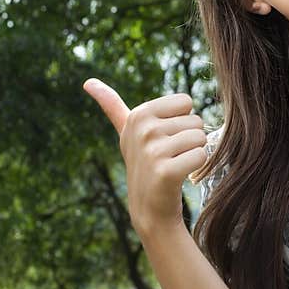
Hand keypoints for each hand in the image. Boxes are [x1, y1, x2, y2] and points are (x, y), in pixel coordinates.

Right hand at [82, 79, 206, 235]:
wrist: (149, 207)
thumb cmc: (144, 162)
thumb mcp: (126, 131)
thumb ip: (111, 104)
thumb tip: (87, 82)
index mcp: (138, 114)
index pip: (186, 102)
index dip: (181, 120)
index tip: (164, 137)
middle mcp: (143, 129)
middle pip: (196, 120)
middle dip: (188, 139)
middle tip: (170, 156)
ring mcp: (152, 150)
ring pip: (200, 138)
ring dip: (194, 152)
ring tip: (174, 164)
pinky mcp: (166, 171)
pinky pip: (201, 155)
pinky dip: (197, 167)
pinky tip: (180, 176)